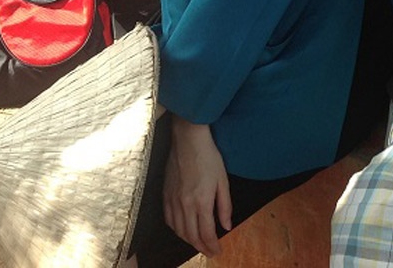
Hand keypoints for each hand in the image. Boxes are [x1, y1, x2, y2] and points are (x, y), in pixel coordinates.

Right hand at [163, 118, 231, 256]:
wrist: (188, 140)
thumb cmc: (208, 157)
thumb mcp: (223, 181)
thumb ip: (225, 206)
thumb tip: (226, 226)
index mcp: (201, 202)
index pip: (206, 233)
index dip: (212, 246)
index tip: (218, 252)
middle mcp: (184, 205)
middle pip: (191, 236)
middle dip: (201, 247)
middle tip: (210, 252)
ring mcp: (173, 200)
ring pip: (179, 230)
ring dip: (189, 240)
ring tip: (198, 243)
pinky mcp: (165, 195)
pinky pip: (169, 220)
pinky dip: (176, 229)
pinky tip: (182, 229)